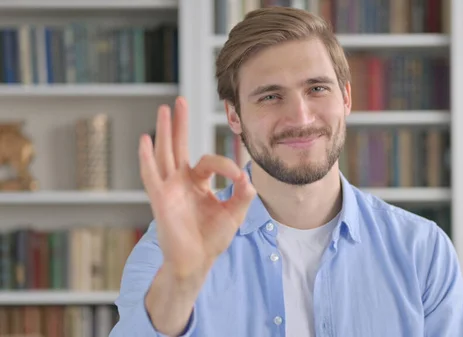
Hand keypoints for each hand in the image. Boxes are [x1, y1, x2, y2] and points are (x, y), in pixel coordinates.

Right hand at [138, 97, 255, 281]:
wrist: (197, 262)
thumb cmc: (211, 239)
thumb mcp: (234, 213)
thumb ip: (243, 194)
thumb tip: (248, 177)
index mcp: (197, 183)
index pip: (209, 161)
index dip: (226, 165)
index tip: (239, 178)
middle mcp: (180, 182)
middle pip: (177, 146)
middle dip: (179, 124)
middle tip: (179, 100)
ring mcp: (168, 189)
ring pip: (164, 154)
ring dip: (164, 132)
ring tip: (163, 110)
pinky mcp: (160, 200)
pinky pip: (152, 176)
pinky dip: (147, 158)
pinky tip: (146, 139)